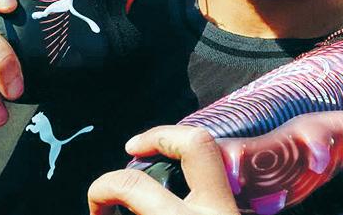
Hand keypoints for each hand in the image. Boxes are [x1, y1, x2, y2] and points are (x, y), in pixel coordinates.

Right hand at [87, 126, 239, 214]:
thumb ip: (139, 212)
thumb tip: (110, 206)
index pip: (134, 185)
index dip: (103, 187)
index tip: (97, 202)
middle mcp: (216, 212)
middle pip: (196, 143)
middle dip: (159, 135)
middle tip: (134, 148)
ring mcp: (235, 210)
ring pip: (214, 154)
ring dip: (181, 148)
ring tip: (157, 158)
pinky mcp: (245, 214)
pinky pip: (220, 178)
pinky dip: (196, 172)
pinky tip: (180, 183)